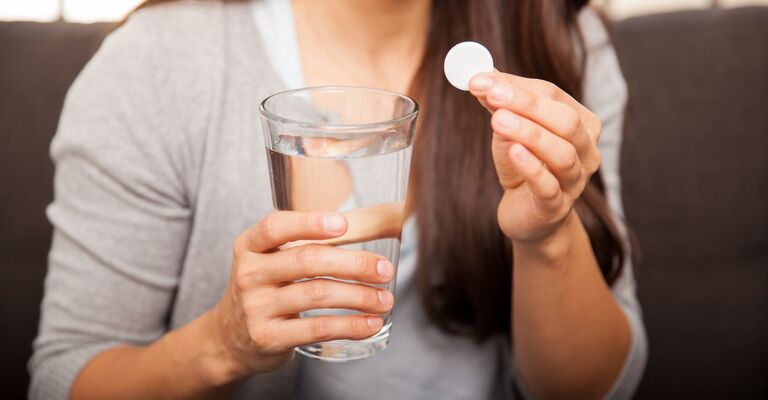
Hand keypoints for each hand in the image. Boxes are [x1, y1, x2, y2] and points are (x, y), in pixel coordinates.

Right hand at [210, 211, 394, 377]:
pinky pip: (317, 328)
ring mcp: (256, 307)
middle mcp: (250, 274)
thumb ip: (303, 245)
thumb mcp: (268, 262)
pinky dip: (350, 325)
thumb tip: (365, 232)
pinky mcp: (268, 337)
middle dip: (353, 263)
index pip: (276, 227)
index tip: (343, 224)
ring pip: (317, 294)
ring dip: (359, 296)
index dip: (310, 223)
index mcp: (250, 246)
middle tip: (384, 269)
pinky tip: (370, 323)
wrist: (229, 339)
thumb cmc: (264, 291)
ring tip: (384, 299)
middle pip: (307, 260)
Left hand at [468, 73, 602, 242]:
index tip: (480, 79)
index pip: (553, 96)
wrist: (527, 216)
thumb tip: (480, 78)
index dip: (517, 86)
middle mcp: (586, 151)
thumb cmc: (523, 166)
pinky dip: (532, 167)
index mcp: (580, 124)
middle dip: (527, 105)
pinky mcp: (556, 207)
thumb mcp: (510, 131)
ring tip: (498, 120)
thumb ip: (499, 105)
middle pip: (565, 121)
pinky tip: (514, 152)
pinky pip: (549, 186)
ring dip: (529, 133)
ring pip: (561, 153)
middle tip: (492, 94)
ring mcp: (575, 181)